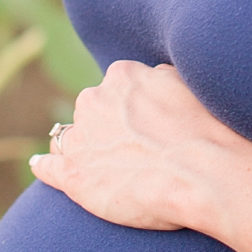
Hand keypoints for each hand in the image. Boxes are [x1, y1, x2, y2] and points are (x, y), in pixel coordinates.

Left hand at [30, 61, 238, 230]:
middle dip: (107, 126)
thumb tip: (153, 77)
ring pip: (69, 136)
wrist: (207, 175)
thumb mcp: (190, 85)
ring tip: (103, 166)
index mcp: (122, 76)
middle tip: (135, 149)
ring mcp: (80, 138)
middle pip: (92, 109)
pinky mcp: (72, 175)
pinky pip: (46, 166)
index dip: (133, 107)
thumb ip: (163, 79)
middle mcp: (93, 100)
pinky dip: (44, 166)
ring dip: (83, 147)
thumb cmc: (209, 132)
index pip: (118, 86)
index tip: (148, 124)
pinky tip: (43, 167)